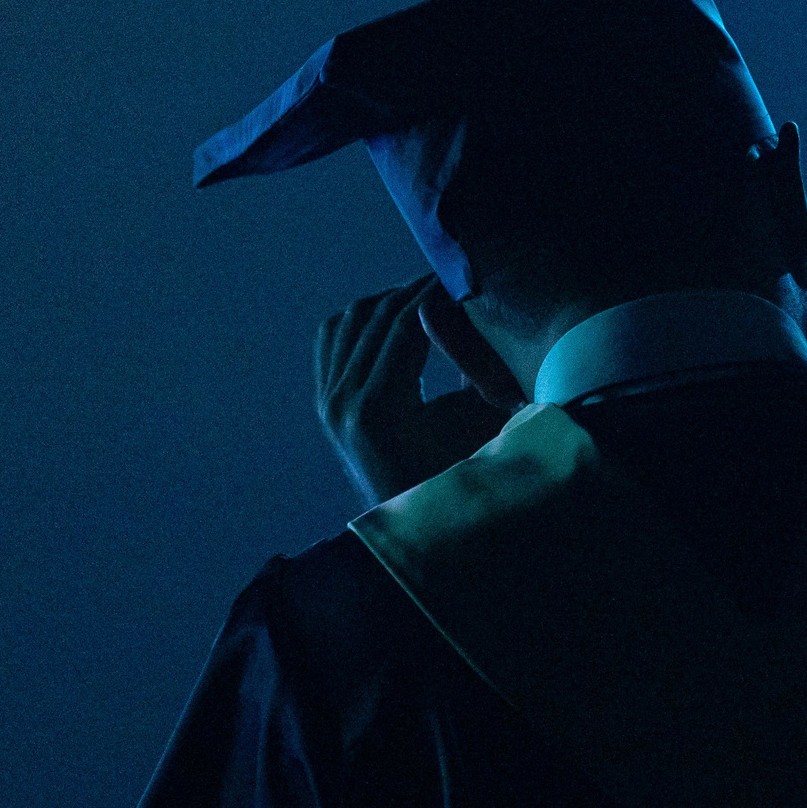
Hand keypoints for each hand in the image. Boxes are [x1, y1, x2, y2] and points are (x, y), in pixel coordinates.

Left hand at [316, 278, 510, 505]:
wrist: (419, 529)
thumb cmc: (463, 477)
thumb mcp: (481, 423)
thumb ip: (479, 366)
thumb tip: (482, 309)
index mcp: (378, 408)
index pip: (407, 323)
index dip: (439, 293)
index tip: (468, 278)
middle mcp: (342, 402)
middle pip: (378, 315)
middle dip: (418, 290)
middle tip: (456, 278)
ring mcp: (327, 402)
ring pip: (352, 319)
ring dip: (392, 301)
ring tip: (431, 297)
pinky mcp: (324, 403)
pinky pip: (334, 336)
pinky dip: (363, 319)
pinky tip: (396, 320)